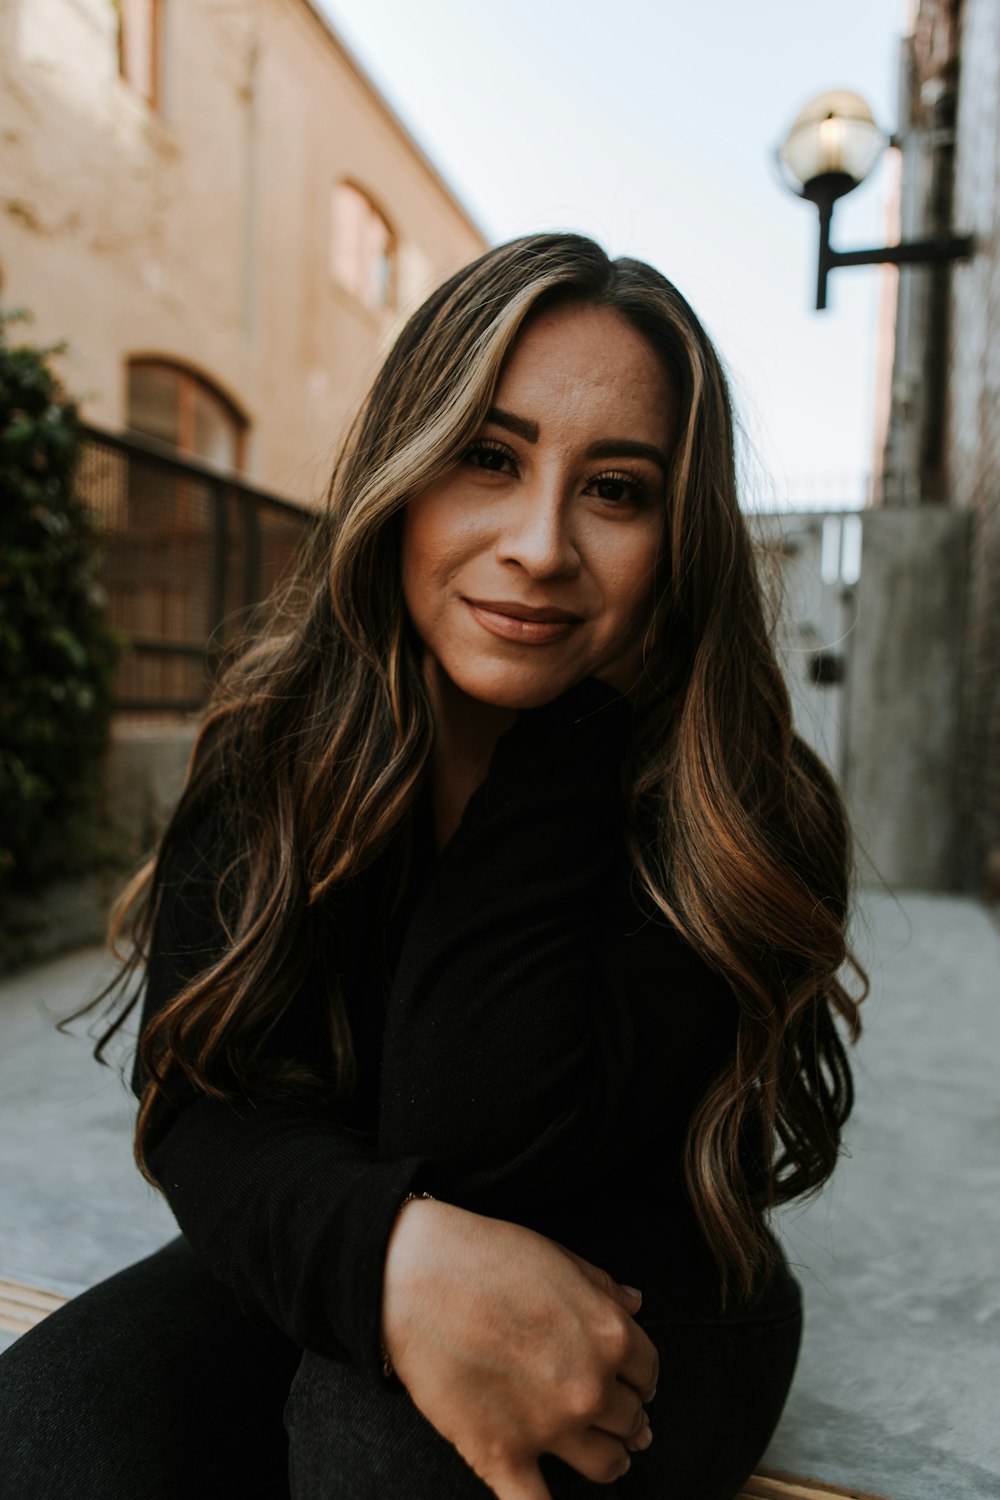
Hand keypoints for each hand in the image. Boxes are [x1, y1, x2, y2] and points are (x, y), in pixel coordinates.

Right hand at [381, 1199, 657, 1498]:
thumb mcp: (558, 1258)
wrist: (415, 1277)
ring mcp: (549, 1427)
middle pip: (632, 1419)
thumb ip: (602, 1287)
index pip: (648, 1371)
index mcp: (609, 1334)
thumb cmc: (485, 1257)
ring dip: (611, 1460)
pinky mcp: (502, 1456)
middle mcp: (590, 1386)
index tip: (632, 1380)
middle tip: (617, 1418)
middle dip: (626, 1416)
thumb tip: (635, 1303)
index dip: (640, 1376)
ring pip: (606, 1464)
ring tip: (606, 1457)